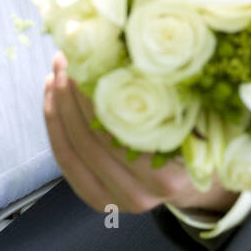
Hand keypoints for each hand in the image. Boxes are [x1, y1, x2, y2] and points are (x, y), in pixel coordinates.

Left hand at [43, 53, 239, 216]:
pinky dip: (54, 126)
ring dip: (58, 106)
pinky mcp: (97, 199)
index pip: (120, 129)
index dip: (100, 92)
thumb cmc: (198, 139)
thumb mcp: (198, 119)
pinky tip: (51, 97)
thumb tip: (142, 50)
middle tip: (67, 58)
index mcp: (167, 175)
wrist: (193, 181)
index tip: (91, 56)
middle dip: (73, 93)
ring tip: (57, 71)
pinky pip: (65, 160)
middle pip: (92, 138)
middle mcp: (140, 193)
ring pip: (73, 149)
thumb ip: (176, 97)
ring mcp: (114, 200)